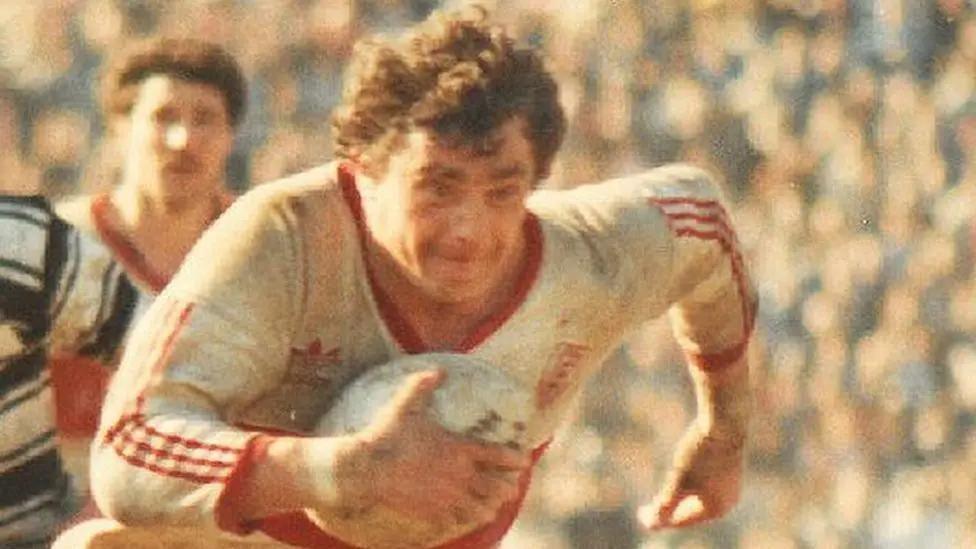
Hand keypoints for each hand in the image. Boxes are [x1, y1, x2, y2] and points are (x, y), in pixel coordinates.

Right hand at [333, 370, 530, 527]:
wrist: (366, 470)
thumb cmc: (388, 435)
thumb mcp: (406, 405)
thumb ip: (422, 385)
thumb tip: (437, 368)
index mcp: (459, 449)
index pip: (499, 456)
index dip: (516, 459)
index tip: (525, 461)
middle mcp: (460, 475)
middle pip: (498, 486)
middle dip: (508, 487)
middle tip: (512, 486)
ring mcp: (448, 497)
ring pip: (483, 508)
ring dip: (491, 505)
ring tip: (494, 505)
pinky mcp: (434, 512)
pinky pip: (461, 520)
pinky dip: (468, 518)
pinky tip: (468, 516)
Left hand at [637, 421, 743, 529]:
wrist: (724, 421)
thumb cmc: (701, 452)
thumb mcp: (678, 479)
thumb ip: (666, 504)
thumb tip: (651, 524)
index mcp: (716, 509)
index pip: (681, 520)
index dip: (658, 518)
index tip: (640, 514)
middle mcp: (728, 501)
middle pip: (690, 511)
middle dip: (669, 510)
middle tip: (646, 510)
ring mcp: (731, 486)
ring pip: (697, 498)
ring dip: (678, 498)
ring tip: (661, 499)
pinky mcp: (729, 470)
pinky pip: (705, 486)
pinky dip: (689, 485)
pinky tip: (681, 480)